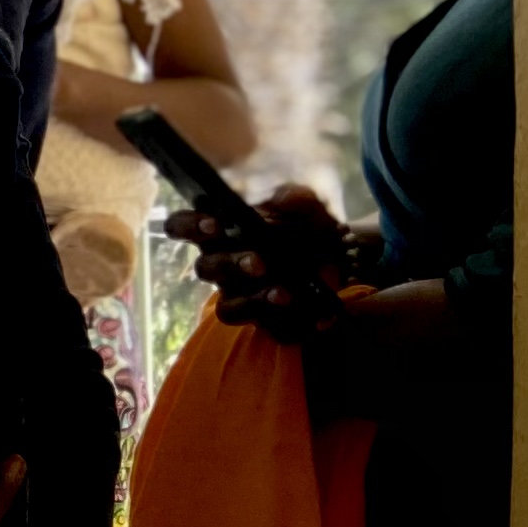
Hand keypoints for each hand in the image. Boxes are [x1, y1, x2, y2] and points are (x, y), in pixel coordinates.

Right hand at [174, 184, 361, 339]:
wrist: (344, 258)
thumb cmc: (311, 223)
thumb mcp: (313, 202)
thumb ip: (300, 197)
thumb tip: (284, 197)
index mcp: (223, 229)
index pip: (183, 225)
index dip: (190, 227)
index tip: (213, 226)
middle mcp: (223, 263)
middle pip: (206, 269)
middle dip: (231, 266)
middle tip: (259, 264)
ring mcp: (240, 294)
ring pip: (228, 307)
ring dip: (253, 302)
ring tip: (284, 294)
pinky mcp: (264, 319)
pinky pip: (270, 329)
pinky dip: (291, 322)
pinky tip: (314, 313)